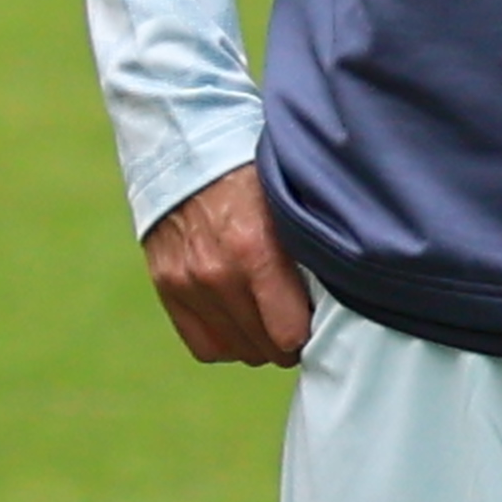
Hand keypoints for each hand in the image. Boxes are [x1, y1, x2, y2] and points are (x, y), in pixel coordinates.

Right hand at [142, 164, 312, 367]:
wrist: (185, 150)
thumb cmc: (250, 175)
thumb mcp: (289, 206)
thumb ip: (308, 255)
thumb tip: (335, 305)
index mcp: (255, 251)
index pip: (290, 335)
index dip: (308, 330)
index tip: (314, 314)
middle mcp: (216, 274)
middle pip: (266, 349)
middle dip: (285, 337)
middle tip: (294, 313)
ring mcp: (186, 283)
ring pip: (237, 351)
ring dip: (257, 340)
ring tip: (267, 313)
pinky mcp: (166, 287)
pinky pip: (204, 346)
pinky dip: (225, 340)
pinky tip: (238, 318)